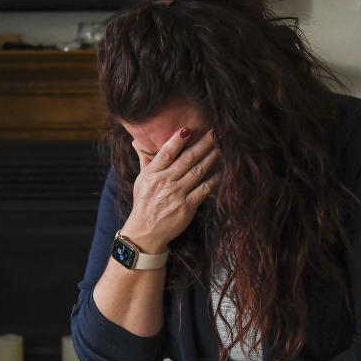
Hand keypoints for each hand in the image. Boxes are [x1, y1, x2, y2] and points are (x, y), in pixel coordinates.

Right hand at [122, 128, 220, 252]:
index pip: (165, 153)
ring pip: (197, 172)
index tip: (187, 129)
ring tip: (221, 148)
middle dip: (202, 144)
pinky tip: (221, 172)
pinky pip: (203, 189)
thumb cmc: (144, 203)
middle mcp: (164, 182)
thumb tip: (139, 142)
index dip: (176, 141)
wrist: (145, 231)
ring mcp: (176, 194)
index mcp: (152, 174)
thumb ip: (145, 161)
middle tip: (215, 133)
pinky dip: (213, 180)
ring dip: (211, 158)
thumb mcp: (140, 181)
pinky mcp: (187, 207)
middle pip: (186, 159)